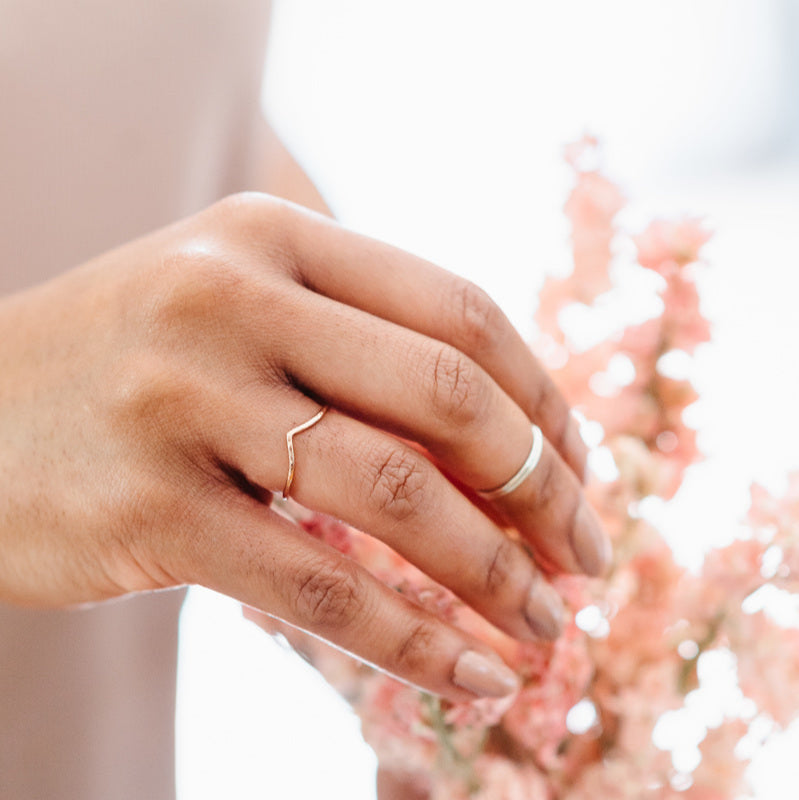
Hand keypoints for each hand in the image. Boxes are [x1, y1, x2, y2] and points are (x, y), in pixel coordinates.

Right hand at [0, 193, 607, 700]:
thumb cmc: (132, 362)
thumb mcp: (244, 313)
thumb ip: (360, 348)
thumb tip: (512, 437)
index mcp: (274, 237)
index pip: (459, 311)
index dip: (544, 398)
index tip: (581, 469)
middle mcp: (232, 298)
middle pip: (446, 396)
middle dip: (543, 487)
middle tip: (587, 554)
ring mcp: (185, 399)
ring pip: (396, 498)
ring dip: (496, 574)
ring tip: (548, 625)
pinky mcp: (148, 508)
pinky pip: (320, 589)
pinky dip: (415, 641)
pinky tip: (476, 675)